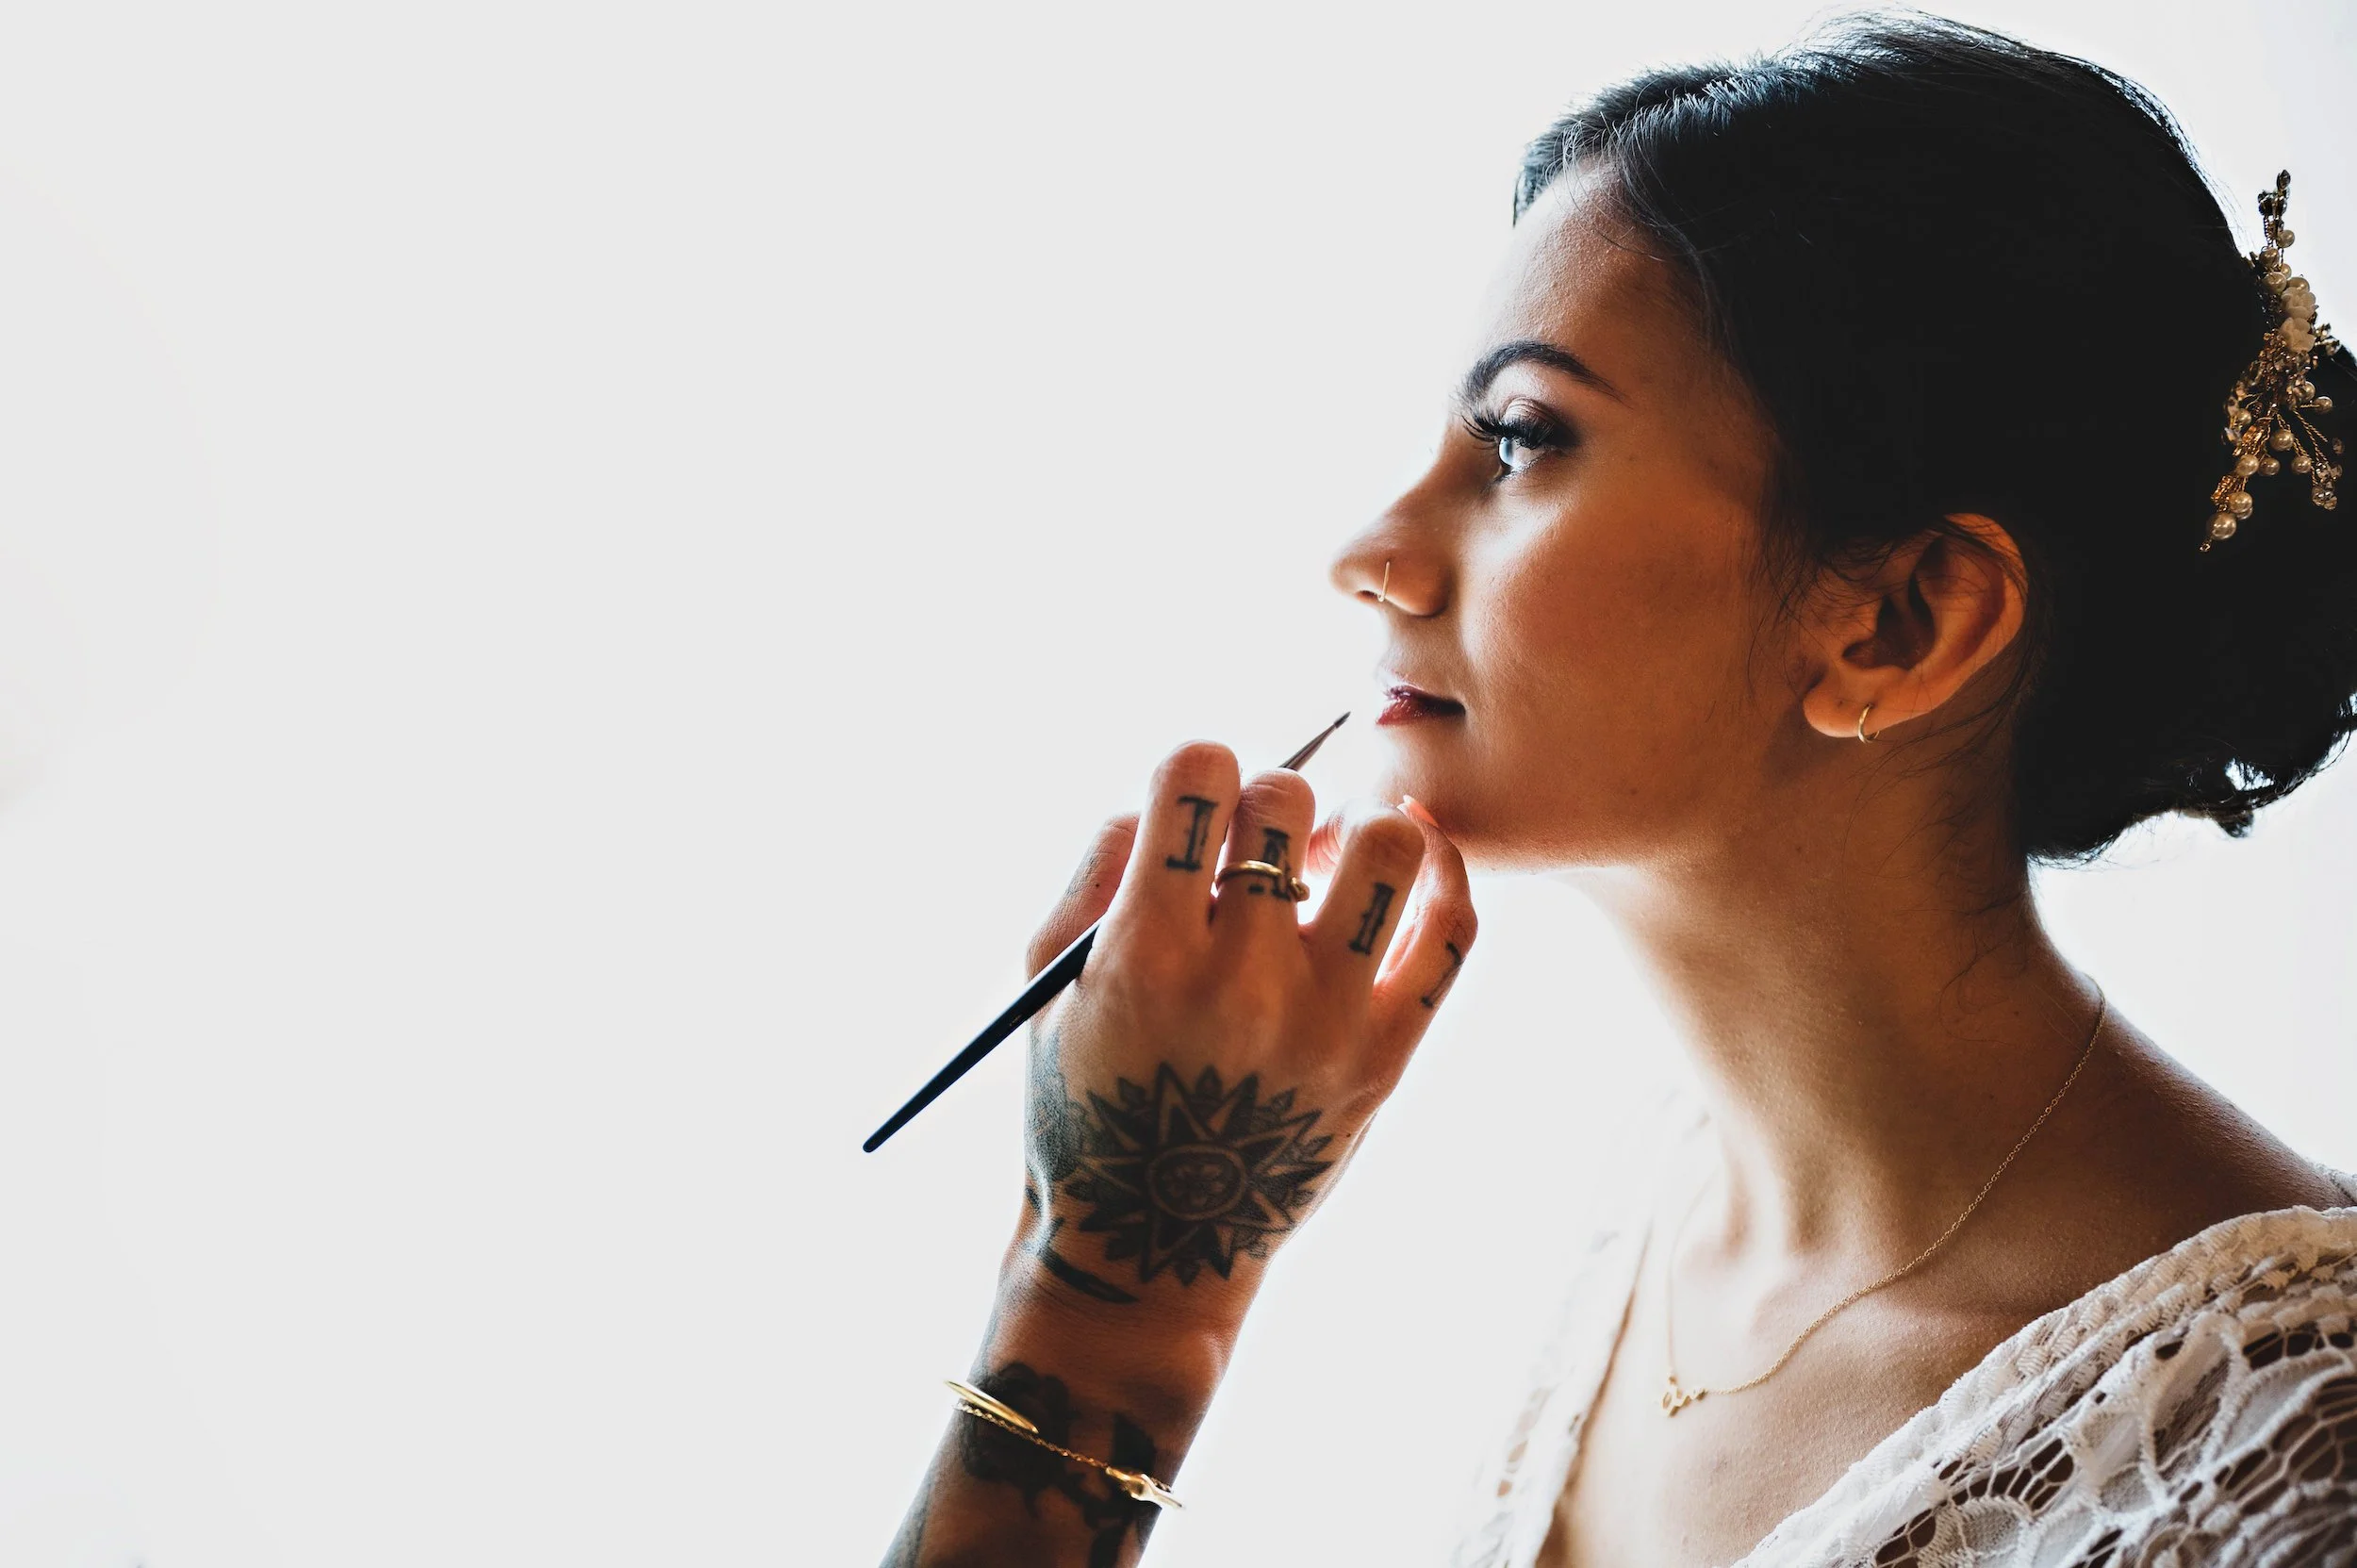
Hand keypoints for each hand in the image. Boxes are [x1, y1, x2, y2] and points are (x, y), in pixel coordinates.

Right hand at [1012, 740, 1476, 1326]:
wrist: (1152, 1244)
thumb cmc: (1087, 1094)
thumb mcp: (1046, 979)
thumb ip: (1097, 863)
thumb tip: (1181, 787)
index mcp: (1145, 953)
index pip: (1198, 774)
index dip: (1195, 766)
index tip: (1193, 805)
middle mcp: (1242, 980)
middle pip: (1290, 800)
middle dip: (1268, 801)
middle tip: (1259, 848)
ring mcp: (1327, 1019)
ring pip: (1393, 846)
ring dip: (1361, 827)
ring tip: (1333, 861)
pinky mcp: (1387, 1056)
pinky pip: (1453, 932)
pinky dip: (1446, 873)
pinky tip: (1417, 861)